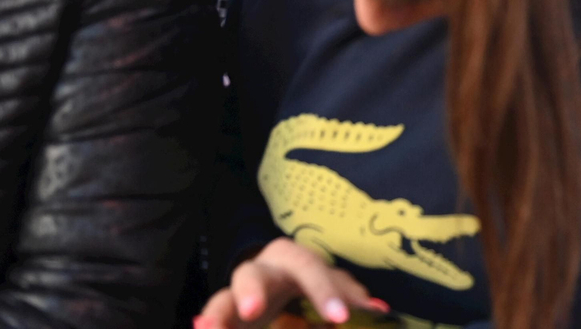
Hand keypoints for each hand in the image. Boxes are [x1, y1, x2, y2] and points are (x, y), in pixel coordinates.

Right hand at [196, 237, 388, 327]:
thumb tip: (380, 311)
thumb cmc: (306, 281)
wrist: (272, 278)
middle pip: (254, 273)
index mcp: (293, 258)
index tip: (340, 318)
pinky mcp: (223, 310)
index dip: (323, 291)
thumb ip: (348, 294)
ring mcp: (237, 291)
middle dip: (253, 291)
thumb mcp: (327, 284)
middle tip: (254, 311)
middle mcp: (261, 269)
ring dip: (218, 312)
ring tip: (208, 328)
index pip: (310, 268)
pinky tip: (199, 328)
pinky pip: (212, 314)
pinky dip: (206, 321)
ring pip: (223, 295)